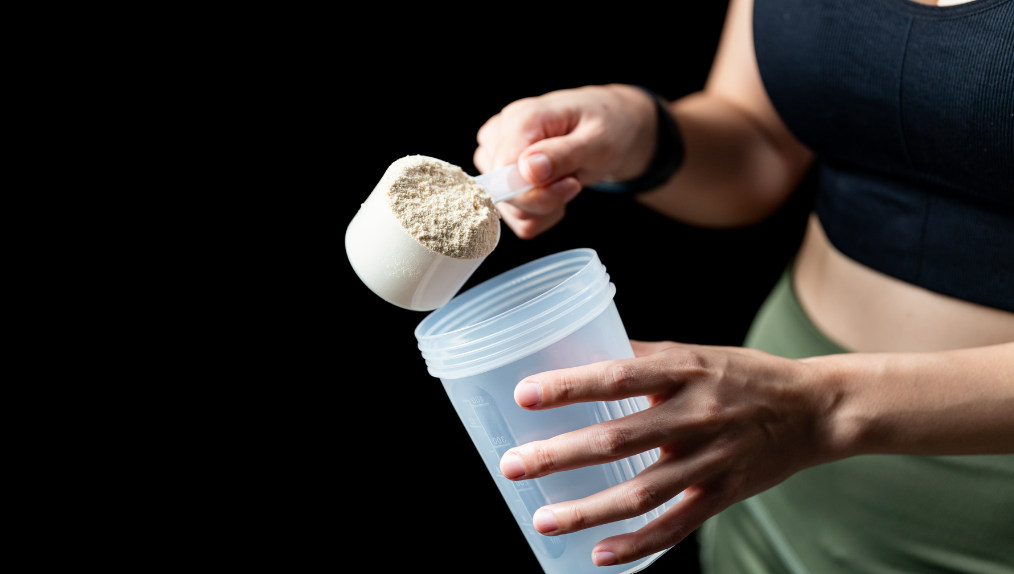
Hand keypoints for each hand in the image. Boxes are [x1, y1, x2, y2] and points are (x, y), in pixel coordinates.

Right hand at [474, 85, 656, 238]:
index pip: (504, 171)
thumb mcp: (598, 140)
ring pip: (507, 209)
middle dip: (544, 200)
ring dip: (543, 209)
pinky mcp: (499, 176)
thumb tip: (527, 169)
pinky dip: (538, 215)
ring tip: (565, 182)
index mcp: (520, 117)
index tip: (571, 184)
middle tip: (573, 181)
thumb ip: (563, 154)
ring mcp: (495, 156)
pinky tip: (555, 192)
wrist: (609, 127)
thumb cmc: (605, 127)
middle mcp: (499, 135)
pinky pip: (512, 216)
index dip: (536, 191)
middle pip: (502, 193)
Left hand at [498, 340, 834, 565]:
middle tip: (513, 465)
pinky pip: (677, 525)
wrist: (814, 409)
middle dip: (560, 455)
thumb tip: (582, 354)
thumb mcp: (696, 352)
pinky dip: (639, 544)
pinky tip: (600, 555)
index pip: (617, 376)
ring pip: (642, 492)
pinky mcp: (725, 493)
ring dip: (588, 509)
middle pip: (618, 439)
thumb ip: (643, 357)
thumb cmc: (744, 375)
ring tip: (543, 519)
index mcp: (685, 370)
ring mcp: (711, 459)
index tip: (525, 394)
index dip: (570, 386)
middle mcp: (696, 414)